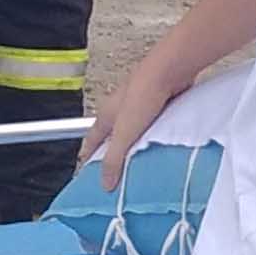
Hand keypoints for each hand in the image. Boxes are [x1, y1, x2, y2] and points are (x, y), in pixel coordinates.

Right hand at [88, 56, 187, 189]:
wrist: (169, 72)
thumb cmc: (144, 93)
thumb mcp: (125, 132)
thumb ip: (114, 158)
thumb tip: (105, 183)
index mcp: (106, 115)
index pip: (90, 140)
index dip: (87, 156)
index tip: (85, 171)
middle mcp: (119, 110)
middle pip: (111, 136)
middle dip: (112, 153)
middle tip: (114, 172)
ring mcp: (138, 106)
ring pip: (132, 131)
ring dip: (134, 145)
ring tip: (139, 162)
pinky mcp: (156, 104)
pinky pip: (150, 127)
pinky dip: (151, 138)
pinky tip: (160, 146)